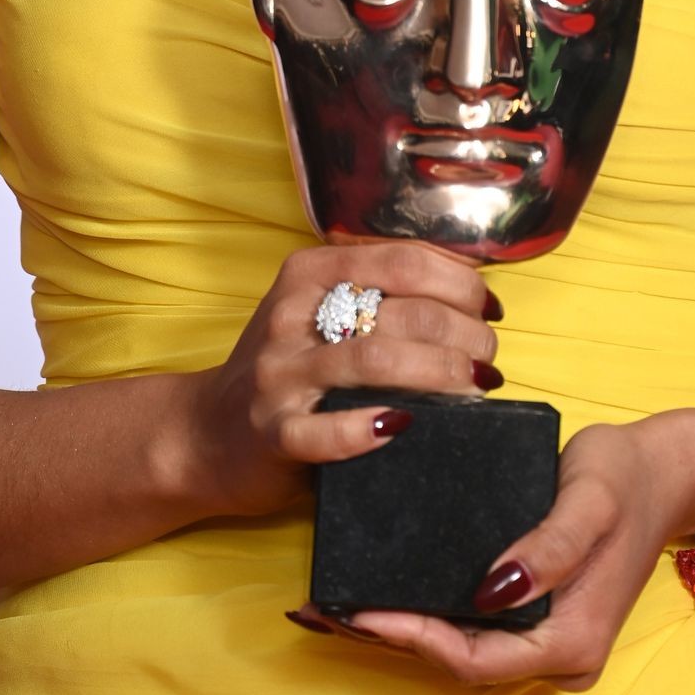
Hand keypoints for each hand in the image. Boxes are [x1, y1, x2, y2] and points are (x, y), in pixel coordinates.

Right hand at [171, 234, 502, 521]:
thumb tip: (471, 290)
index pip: (403, 259)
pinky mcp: (271, 431)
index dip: (460, 282)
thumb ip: (380, 292)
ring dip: (441, 374)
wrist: (205, 434)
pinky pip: (326, 431)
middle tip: (487, 359)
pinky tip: (404, 426)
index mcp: (311, 271)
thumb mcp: (323, 310)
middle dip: (463, 334)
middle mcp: (292, 313)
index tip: (490, 309)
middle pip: (401, 311)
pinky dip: (369, 429)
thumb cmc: (288, 368)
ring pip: (376, 360)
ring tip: (474, 389)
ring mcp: (279, 372)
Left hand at [293, 415, 692, 689]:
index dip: (419, 640)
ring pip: (469, 651)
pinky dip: (434, 615)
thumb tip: (494, 591)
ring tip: (347, 602)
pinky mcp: (539, 615)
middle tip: (332, 609)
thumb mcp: (591, 498)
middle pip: (466, 664)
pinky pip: (479, 629)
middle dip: (400, 640)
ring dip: (411, 631)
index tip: (365, 612)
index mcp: (573, 638)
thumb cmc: (625, 478)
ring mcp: (549, 639)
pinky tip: (394, 590)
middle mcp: (560, 654)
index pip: (480, 659)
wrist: (663, 472)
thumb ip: (550, 546)